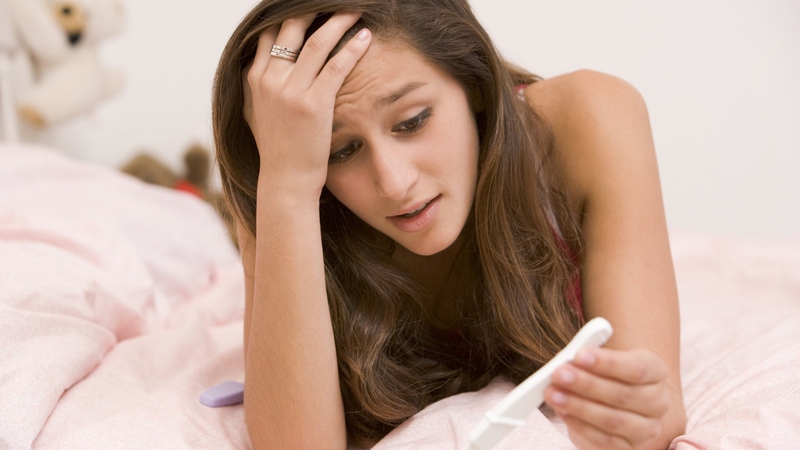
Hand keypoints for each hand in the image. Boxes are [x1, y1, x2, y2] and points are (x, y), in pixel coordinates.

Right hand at [242, 12, 370, 197]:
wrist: (285, 180)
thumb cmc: (278, 151)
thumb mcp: (258, 115)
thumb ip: (259, 89)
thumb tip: (260, 71)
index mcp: (255, 79)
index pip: (269, 34)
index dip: (288, 17)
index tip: (306, 9)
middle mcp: (269, 79)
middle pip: (291, 28)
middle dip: (312, 9)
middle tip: (332, 3)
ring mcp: (290, 91)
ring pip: (317, 42)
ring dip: (339, 21)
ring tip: (354, 11)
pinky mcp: (314, 103)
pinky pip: (337, 65)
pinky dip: (353, 47)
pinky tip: (366, 37)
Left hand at [544, 348, 670, 449]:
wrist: (615, 403)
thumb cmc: (606, 374)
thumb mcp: (602, 359)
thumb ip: (588, 358)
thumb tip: (567, 360)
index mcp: (656, 372)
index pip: (637, 368)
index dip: (607, 362)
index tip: (579, 355)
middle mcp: (657, 402)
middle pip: (622, 394)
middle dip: (586, 384)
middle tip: (559, 374)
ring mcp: (646, 429)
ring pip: (612, 419)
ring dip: (578, 406)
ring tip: (553, 394)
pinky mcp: (629, 448)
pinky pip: (603, 440)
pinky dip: (579, 425)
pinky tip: (562, 411)